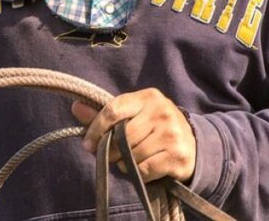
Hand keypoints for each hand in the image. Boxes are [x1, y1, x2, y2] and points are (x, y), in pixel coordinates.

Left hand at [71, 88, 195, 182]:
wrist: (193, 145)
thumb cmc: (155, 127)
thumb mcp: (134, 114)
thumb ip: (105, 113)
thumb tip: (75, 107)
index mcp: (149, 97)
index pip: (114, 109)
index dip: (97, 128)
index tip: (88, 143)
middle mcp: (162, 112)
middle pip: (121, 136)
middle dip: (111, 150)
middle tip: (112, 155)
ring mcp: (172, 134)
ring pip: (131, 155)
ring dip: (125, 163)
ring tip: (132, 159)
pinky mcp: (177, 156)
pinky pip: (144, 170)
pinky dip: (139, 173)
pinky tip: (145, 167)